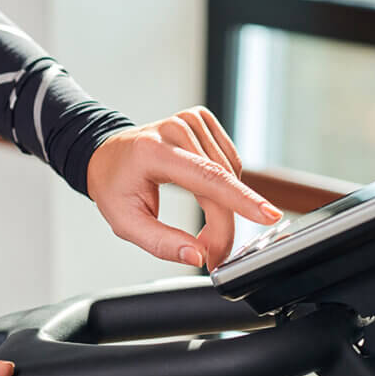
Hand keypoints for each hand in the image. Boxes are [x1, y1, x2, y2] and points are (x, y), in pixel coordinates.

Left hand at [87, 106, 282, 269]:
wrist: (106, 156)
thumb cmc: (114, 188)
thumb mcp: (127, 223)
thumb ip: (162, 243)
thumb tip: (197, 256)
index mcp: (154, 151)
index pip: (207, 177)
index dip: (240, 200)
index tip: (267, 216)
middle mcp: (175, 129)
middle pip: (221, 183)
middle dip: (224, 224)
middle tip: (213, 255)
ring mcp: (190, 119)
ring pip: (231, 173)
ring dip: (227, 207)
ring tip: (204, 229)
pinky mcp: (202, 119)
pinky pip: (230, 160)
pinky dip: (226, 186)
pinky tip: (207, 195)